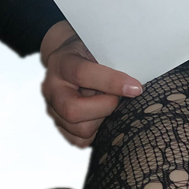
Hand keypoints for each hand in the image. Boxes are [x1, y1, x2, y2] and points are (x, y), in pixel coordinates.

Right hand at [40, 24, 141, 147]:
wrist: (70, 59)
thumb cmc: (89, 53)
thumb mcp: (99, 47)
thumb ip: (113, 61)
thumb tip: (136, 84)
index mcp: (62, 64)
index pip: (82, 74)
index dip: (112, 82)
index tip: (136, 87)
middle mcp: (52, 89)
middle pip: (74, 111)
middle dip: (105, 107)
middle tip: (118, 98)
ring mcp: (53, 110)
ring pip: (80, 130)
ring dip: (103, 120)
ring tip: (109, 104)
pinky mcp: (60, 126)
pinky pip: (80, 141)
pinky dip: (97, 131)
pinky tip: (102, 115)